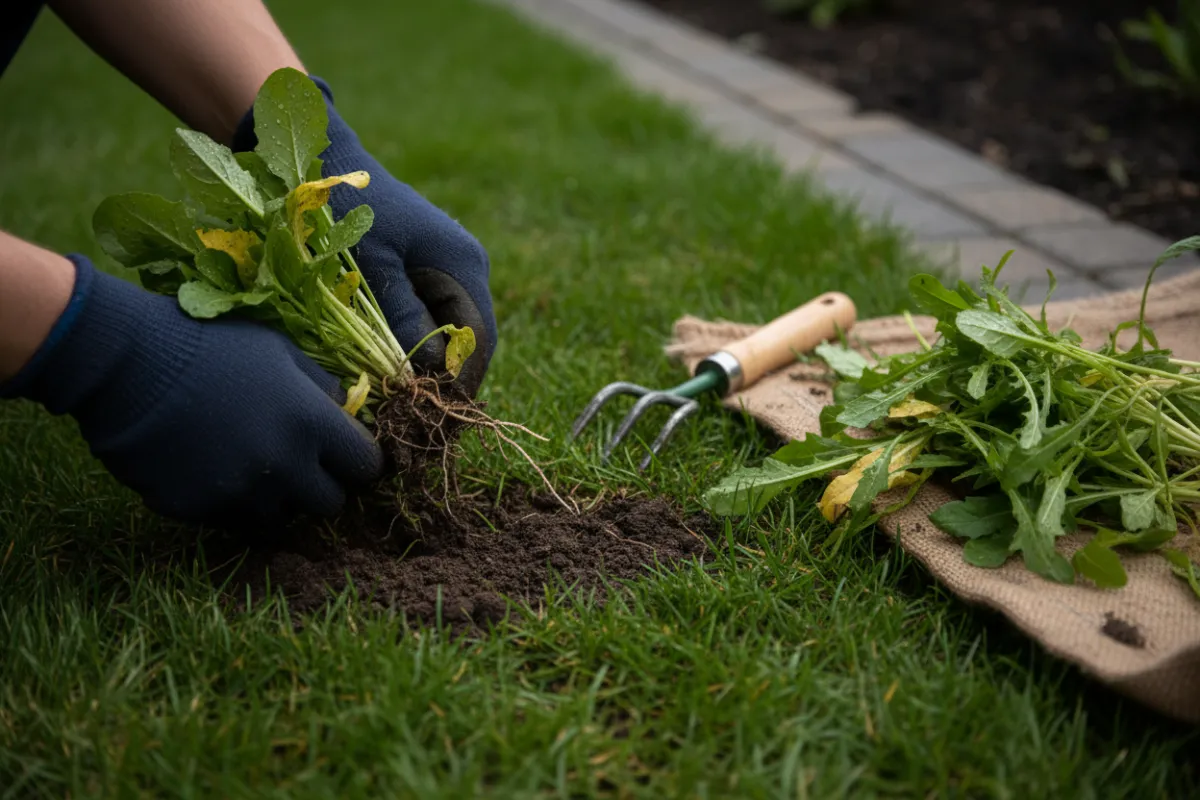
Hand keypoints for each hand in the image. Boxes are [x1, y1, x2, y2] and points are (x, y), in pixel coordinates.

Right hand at [2, 255, 382, 528]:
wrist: (128, 362)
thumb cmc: (210, 344)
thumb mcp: (280, 351)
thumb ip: (321, 388)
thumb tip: (347, 414)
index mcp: (311, 424)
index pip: (365, 467)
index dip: (357, 461)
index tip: (344, 455)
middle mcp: (283, 467)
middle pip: (329, 505)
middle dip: (320, 486)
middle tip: (298, 464)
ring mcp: (239, 494)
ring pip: (280, 519)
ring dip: (274, 498)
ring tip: (250, 464)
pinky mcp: (198, 511)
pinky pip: (229, 518)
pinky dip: (227, 500)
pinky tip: (209, 467)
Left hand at [232, 76, 497, 397]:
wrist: (326, 160)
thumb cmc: (345, 211)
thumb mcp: (370, 271)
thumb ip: (402, 322)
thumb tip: (428, 377)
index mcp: (462, 265)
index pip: (477, 343)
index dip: (459, 387)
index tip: (434, 424)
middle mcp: (468, 268)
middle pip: (471, 344)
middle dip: (448, 384)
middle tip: (417, 427)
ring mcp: (452, 269)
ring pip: (454, 335)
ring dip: (434, 370)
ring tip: (406, 409)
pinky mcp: (431, 271)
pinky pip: (436, 319)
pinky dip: (421, 348)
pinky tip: (398, 374)